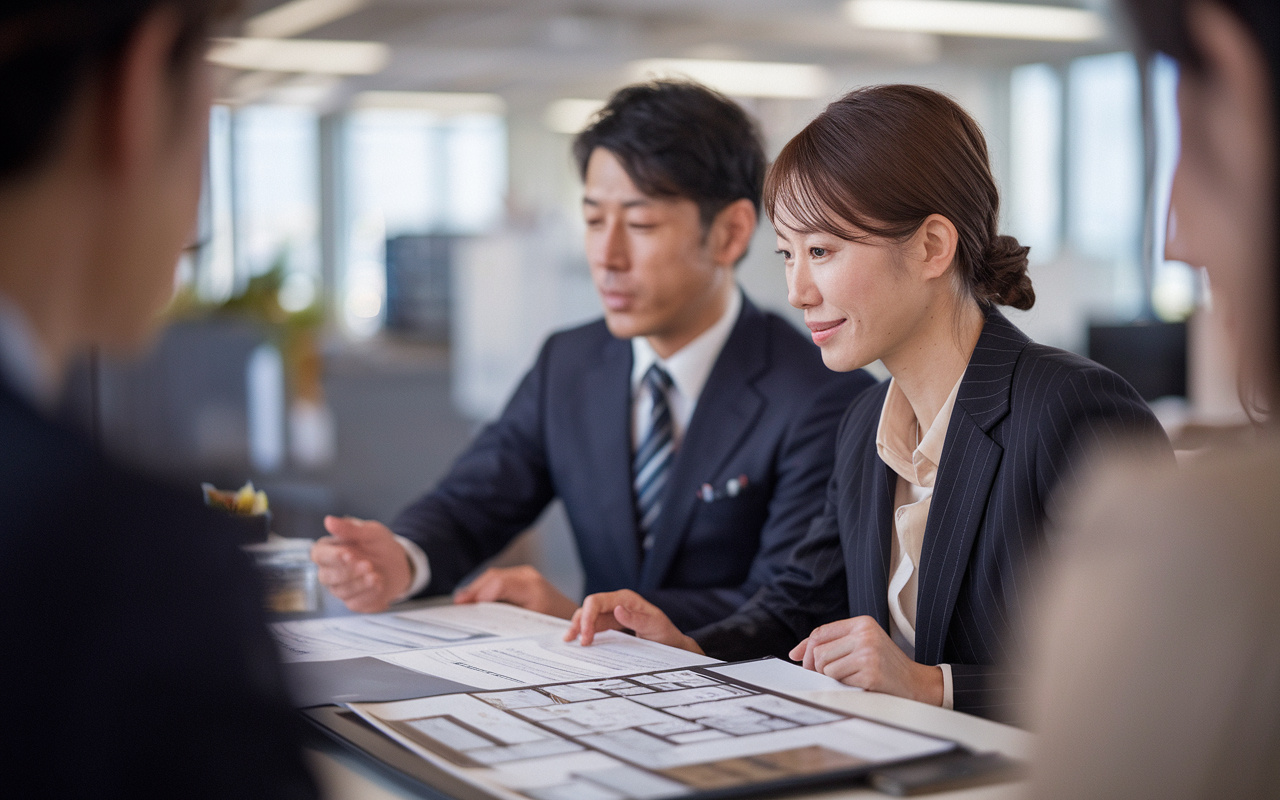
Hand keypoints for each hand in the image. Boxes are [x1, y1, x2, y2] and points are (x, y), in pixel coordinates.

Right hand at [310, 516, 412, 612]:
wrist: (399, 563)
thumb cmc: (379, 544)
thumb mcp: (370, 531)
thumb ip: (350, 528)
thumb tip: (329, 521)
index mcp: (329, 550)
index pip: (319, 555)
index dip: (332, 556)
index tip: (348, 553)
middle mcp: (330, 571)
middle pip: (326, 576)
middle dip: (347, 572)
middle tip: (368, 564)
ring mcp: (341, 588)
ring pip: (340, 591)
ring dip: (359, 584)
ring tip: (376, 575)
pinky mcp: (354, 601)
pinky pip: (355, 603)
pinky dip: (368, 595)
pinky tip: (379, 585)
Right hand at [453, 565, 578, 618]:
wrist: (573, 616)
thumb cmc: (555, 624)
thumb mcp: (532, 626)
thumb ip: (509, 621)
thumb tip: (484, 619)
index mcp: (531, 588)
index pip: (499, 584)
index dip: (480, 594)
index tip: (465, 606)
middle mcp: (527, 576)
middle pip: (493, 578)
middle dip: (474, 590)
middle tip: (458, 605)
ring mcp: (525, 574)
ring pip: (494, 577)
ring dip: (478, 588)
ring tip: (463, 603)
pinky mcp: (523, 577)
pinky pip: (500, 578)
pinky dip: (486, 588)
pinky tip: (476, 599)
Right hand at [564, 589, 702, 653]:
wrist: (673, 645)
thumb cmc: (666, 634)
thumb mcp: (654, 626)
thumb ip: (635, 619)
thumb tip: (616, 609)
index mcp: (626, 599)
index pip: (597, 601)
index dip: (587, 617)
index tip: (586, 637)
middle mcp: (617, 603)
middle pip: (589, 607)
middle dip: (579, 622)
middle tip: (575, 642)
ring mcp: (613, 613)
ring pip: (589, 615)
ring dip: (578, 626)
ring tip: (570, 640)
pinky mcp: (612, 624)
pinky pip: (594, 625)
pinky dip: (585, 631)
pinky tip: (579, 640)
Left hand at [789, 616, 942, 704]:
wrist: (916, 683)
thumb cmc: (886, 665)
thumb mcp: (861, 645)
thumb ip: (832, 644)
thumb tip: (796, 653)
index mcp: (862, 623)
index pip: (820, 632)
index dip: (805, 648)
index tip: (800, 660)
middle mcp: (864, 634)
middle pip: (818, 651)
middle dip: (817, 668)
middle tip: (830, 675)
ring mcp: (868, 652)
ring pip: (825, 667)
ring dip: (833, 678)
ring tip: (851, 678)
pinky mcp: (869, 671)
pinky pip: (839, 680)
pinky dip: (845, 686)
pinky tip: (860, 684)